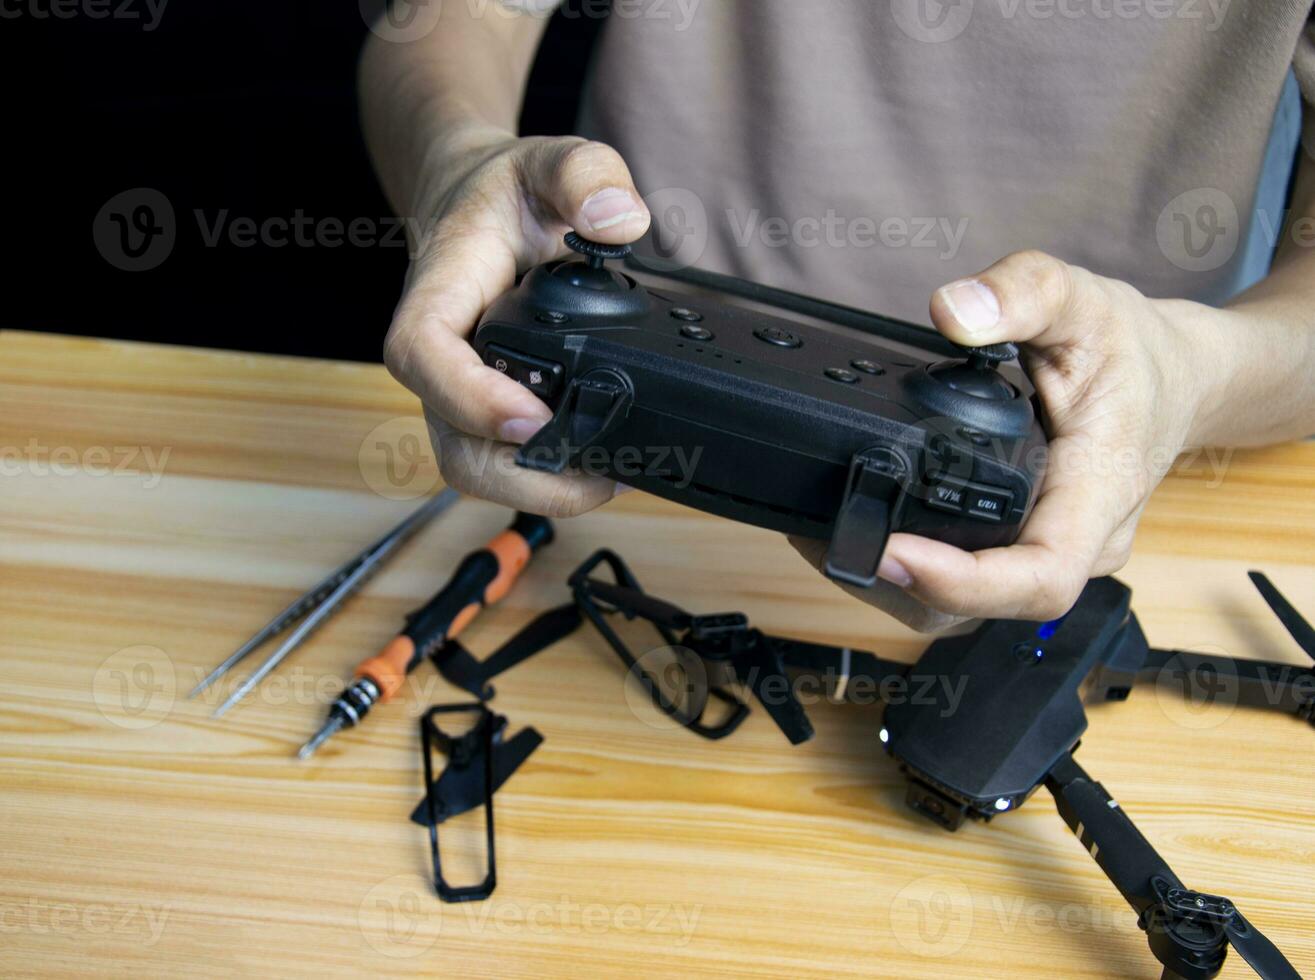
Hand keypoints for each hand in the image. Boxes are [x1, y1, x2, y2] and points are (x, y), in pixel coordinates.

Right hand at [384, 129, 649, 514]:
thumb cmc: (507, 191)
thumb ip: (585, 174)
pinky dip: (546, 478)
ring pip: (473, 467)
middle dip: (518, 476)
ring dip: (536, 488)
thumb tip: (621, 221)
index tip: (531, 417)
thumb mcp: (550, 158)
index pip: (422, 353)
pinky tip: (602, 466)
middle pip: (449, 441)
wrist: (481, 205)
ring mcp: (458, 389)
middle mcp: (441, 353)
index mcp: (439, 289)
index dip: (469, 397)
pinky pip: (500, 462)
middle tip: (598, 474)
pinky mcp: (485, 408)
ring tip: (611, 478)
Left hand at [793, 250, 1211, 629]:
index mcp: (1102, 493)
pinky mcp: (1035, 549)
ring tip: (837, 543)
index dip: (962, 582)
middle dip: (906, 588)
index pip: (1041, 577)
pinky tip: (873, 538)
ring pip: (977, 608)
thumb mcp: (1082, 300)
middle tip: (833, 543)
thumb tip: (953, 310)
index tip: (892, 551)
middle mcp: (1084, 542)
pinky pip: (977, 585)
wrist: (1176, 376)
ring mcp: (1058, 552)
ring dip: (903, 589)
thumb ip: (1021, 294)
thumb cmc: (1135, 348)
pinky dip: (919, 574)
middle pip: (991, 607)